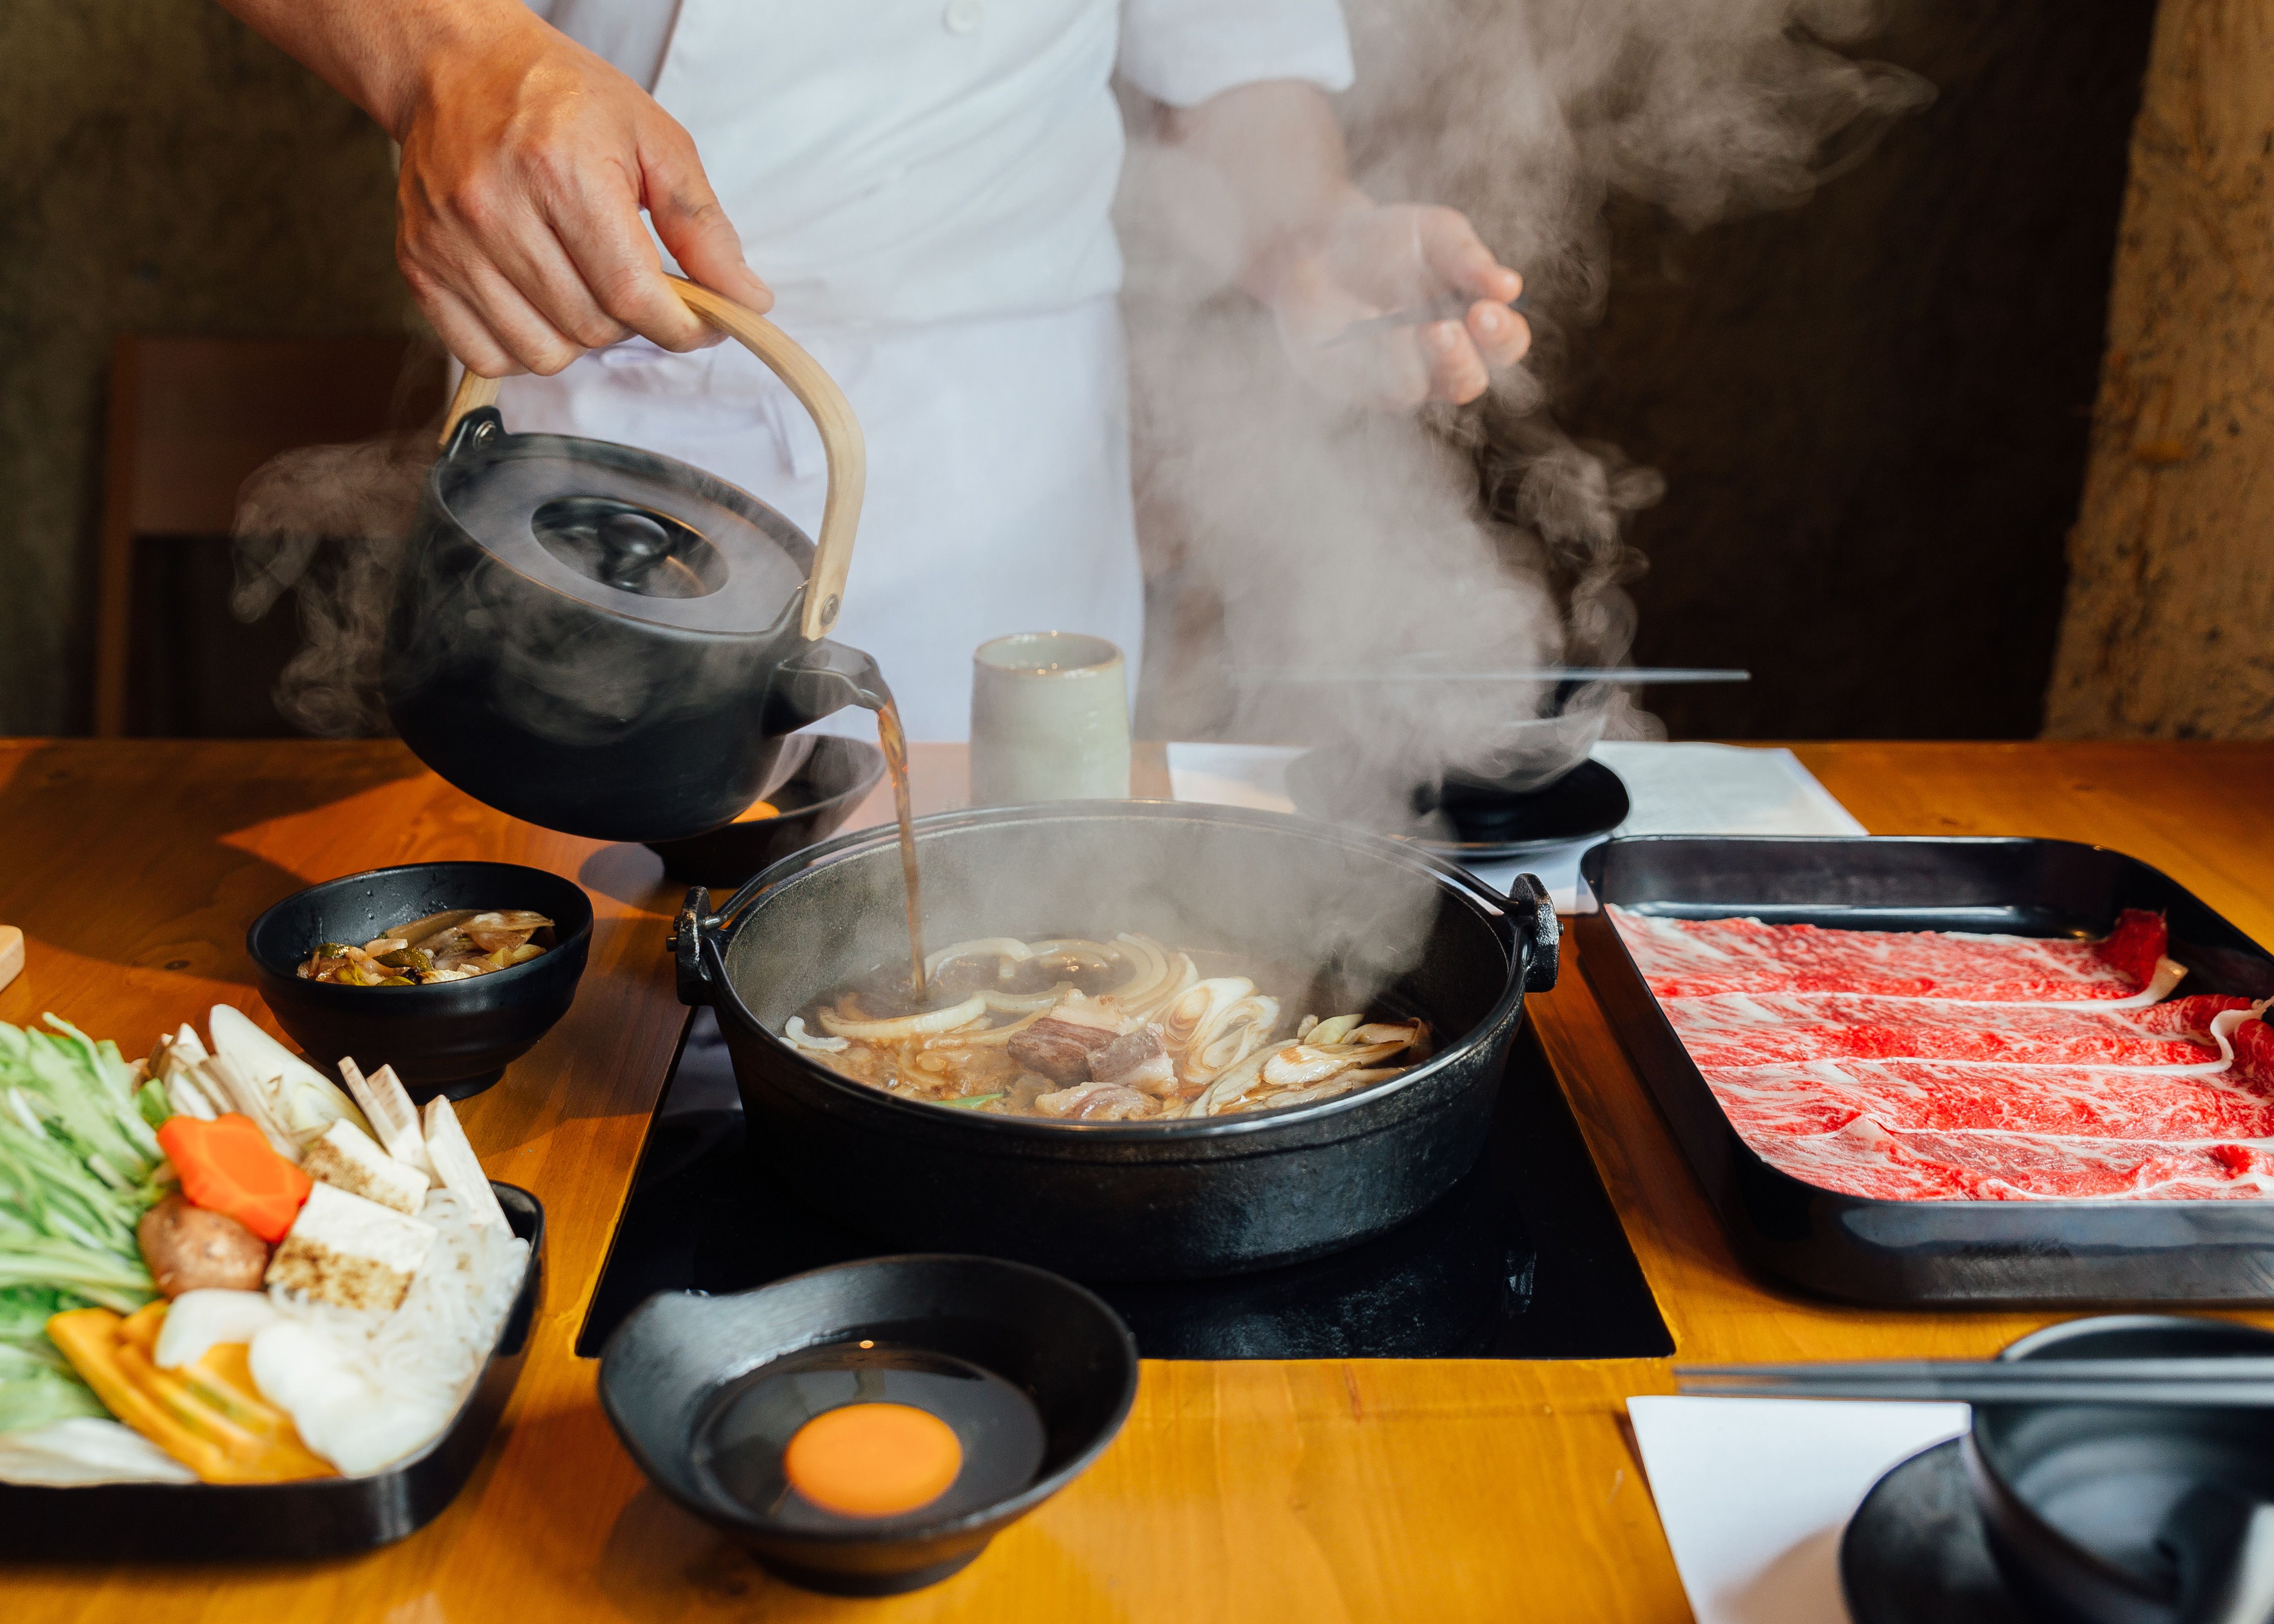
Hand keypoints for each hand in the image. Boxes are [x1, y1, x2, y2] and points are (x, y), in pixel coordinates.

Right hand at [391, 12, 772, 376]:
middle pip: (592, 328)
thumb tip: (745, 299)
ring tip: (580, 282)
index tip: (701, 321)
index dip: (681, 326)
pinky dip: (524, 346)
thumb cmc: (559, 98)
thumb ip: (702, 226)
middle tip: (630, 278)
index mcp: (560, 171)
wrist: (458, 69)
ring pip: (543, 354)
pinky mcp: (420, 267)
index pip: (632, 294)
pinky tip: (536, 299)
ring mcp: (450, 243)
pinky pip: (488, 357)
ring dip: (578, 336)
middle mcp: (495, 209)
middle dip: (630, 319)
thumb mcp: (653, 139)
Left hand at [1262, 201, 1529, 407]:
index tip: (1487, 310)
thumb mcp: (1433, 233)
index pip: (1504, 343)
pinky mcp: (1364, 387)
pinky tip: (1380, 331)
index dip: (1503, 334)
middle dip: (1462, 357)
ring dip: (1421, 360)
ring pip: (1423, 389)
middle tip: (1445, 327)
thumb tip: (1511, 287)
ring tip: (1416, 324)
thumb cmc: (1384, 241)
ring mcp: (1403, 378)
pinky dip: (1387, 360)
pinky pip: (1385, 387)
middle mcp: (1441, 359)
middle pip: (1470, 380)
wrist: (1316, 248)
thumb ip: (1468, 259)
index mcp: (1470, 323)